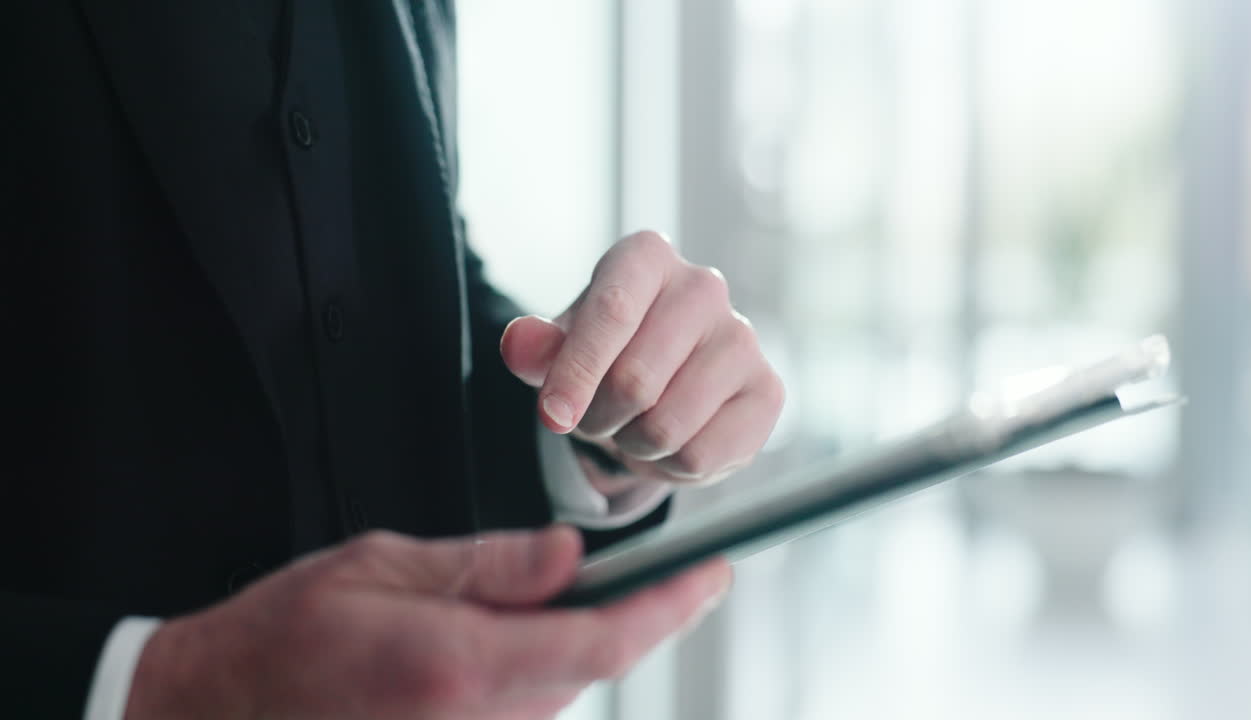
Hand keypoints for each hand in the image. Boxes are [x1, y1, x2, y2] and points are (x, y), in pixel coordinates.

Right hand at [124, 526, 729, 719]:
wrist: (221, 708)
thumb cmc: (286, 632)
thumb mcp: (385, 566)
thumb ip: (490, 565)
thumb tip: (569, 555)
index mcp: (455, 663)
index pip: (596, 641)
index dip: (666, 609)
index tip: (710, 577)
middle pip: (592, 668)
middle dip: (636, 615)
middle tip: (670, 570)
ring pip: (565, 689)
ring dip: (587, 639)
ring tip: (574, 592)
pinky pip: (528, 709)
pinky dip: (546, 665)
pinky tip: (520, 632)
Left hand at [501, 231, 784, 486]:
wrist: (661, 384)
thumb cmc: (604, 356)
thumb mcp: (558, 350)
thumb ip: (535, 348)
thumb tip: (519, 343)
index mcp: (646, 258)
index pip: (613, 312)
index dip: (578, 372)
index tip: (552, 417)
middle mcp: (703, 286)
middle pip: (636, 381)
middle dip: (600, 418)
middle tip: (597, 417)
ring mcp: (743, 338)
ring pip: (667, 426)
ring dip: (634, 445)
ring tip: (634, 426)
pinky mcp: (767, 390)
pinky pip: (701, 455)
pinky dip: (671, 467)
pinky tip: (672, 442)